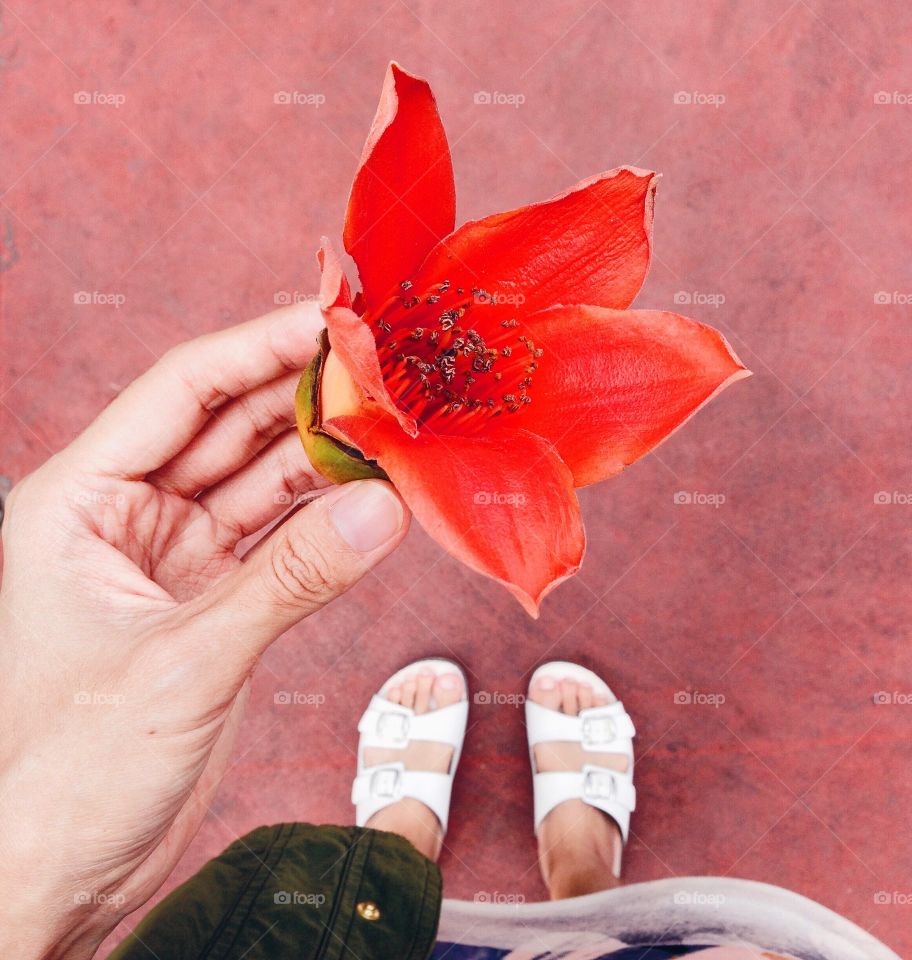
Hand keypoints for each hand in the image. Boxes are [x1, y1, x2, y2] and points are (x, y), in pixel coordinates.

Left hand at [0, 302, 409, 959]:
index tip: (331, 316)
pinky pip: (281, 538)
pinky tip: (376, 498)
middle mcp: (126, 516)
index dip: (259, 345)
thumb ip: (289, 581)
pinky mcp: (213, 599)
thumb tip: (382, 509)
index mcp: (78, 502)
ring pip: (263, 479)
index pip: (181, 392)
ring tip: (394, 426)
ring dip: (326, 454)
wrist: (59, 873)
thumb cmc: (67, 775)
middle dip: (304, 392)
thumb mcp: (183, 663)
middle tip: (383, 365)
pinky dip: (328, 520)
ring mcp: (174, 557)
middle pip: (229, 425)